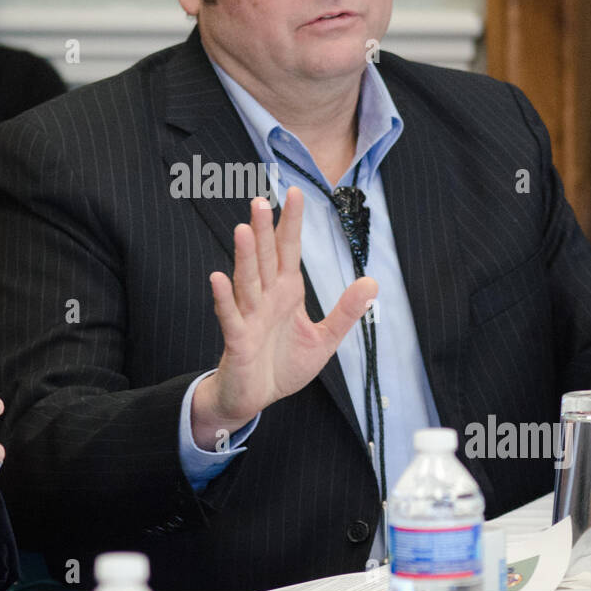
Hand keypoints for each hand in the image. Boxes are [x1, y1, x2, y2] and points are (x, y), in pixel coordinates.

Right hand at [191, 189, 377, 448]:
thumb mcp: (324, 339)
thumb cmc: (284, 364)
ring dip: (245, 257)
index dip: (292, 223)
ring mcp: (249, 316)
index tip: (295, 192)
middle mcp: (266, 298)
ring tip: (243, 230)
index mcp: (287, 292)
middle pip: (265, 258)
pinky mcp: (237, 340)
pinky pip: (230, 316)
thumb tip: (372, 282)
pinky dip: (224, 298)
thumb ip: (345, 311)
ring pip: (247, 281)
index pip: (289, 250)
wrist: (256, 398)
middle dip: (265, 230)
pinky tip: (217, 277)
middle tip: (261, 200)